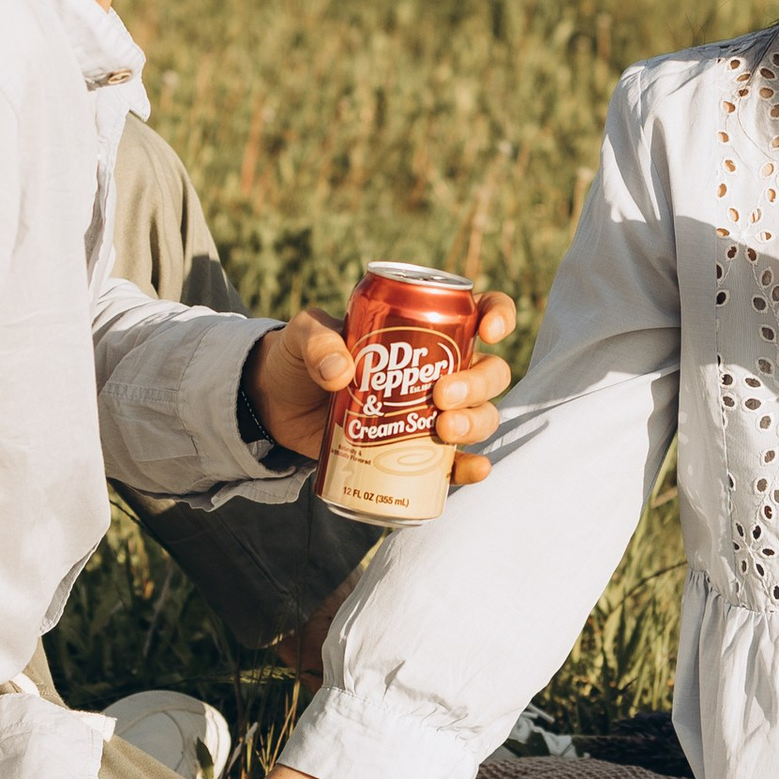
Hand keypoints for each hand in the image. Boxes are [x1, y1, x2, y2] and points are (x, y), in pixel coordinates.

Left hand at [247, 295, 518, 479]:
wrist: (280, 406)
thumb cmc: (301, 357)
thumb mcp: (304, 336)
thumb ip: (317, 341)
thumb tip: (340, 372)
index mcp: (425, 326)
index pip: (479, 311)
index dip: (497, 315)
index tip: (490, 330)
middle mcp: (442, 368)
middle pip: (489, 372)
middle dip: (479, 384)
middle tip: (443, 395)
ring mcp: (434, 411)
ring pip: (481, 414)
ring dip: (476, 422)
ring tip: (444, 430)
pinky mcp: (419, 450)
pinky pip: (456, 460)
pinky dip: (470, 466)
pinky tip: (473, 468)